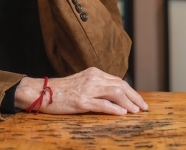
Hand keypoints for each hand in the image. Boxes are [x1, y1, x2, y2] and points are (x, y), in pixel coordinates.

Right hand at [15, 67, 148, 114]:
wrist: (41, 92)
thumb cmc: (61, 90)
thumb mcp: (81, 83)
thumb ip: (97, 86)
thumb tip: (114, 95)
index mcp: (94, 73)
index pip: (118, 80)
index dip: (132, 91)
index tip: (140, 101)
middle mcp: (93, 78)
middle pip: (120, 85)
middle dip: (135, 97)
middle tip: (144, 107)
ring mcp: (87, 89)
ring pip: (114, 93)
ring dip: (128, 103)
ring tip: (136, 111)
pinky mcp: (81, 101)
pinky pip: (102, 104)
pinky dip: (114, 109)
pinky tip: (122, 113)